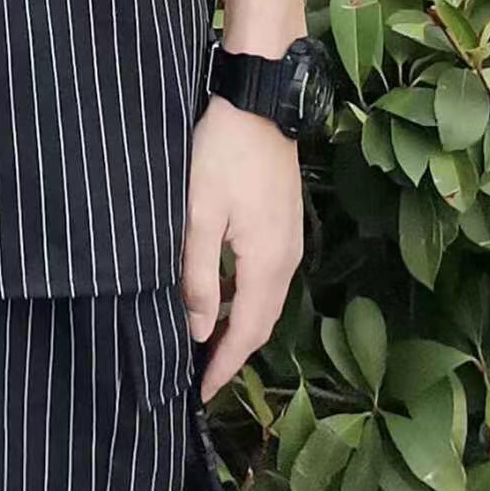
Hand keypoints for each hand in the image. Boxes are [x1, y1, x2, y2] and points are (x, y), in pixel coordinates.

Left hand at [182, 93, 303, 401]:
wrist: (259, 99)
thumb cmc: (223, 152)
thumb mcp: (199, 214)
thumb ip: (199, 274)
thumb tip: (200, 331)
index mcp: (267, 264)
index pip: (247, 333)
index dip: (225, 366)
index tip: (201, 392)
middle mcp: (287, 259)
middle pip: (260, 320)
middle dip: (232, 351)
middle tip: (201, 374)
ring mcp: (290, 239)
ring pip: (264, 298)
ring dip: (239, 322)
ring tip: (206, 339)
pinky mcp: (284, 221)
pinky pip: (266, 274)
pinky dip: (245, 294)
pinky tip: (221, 289)